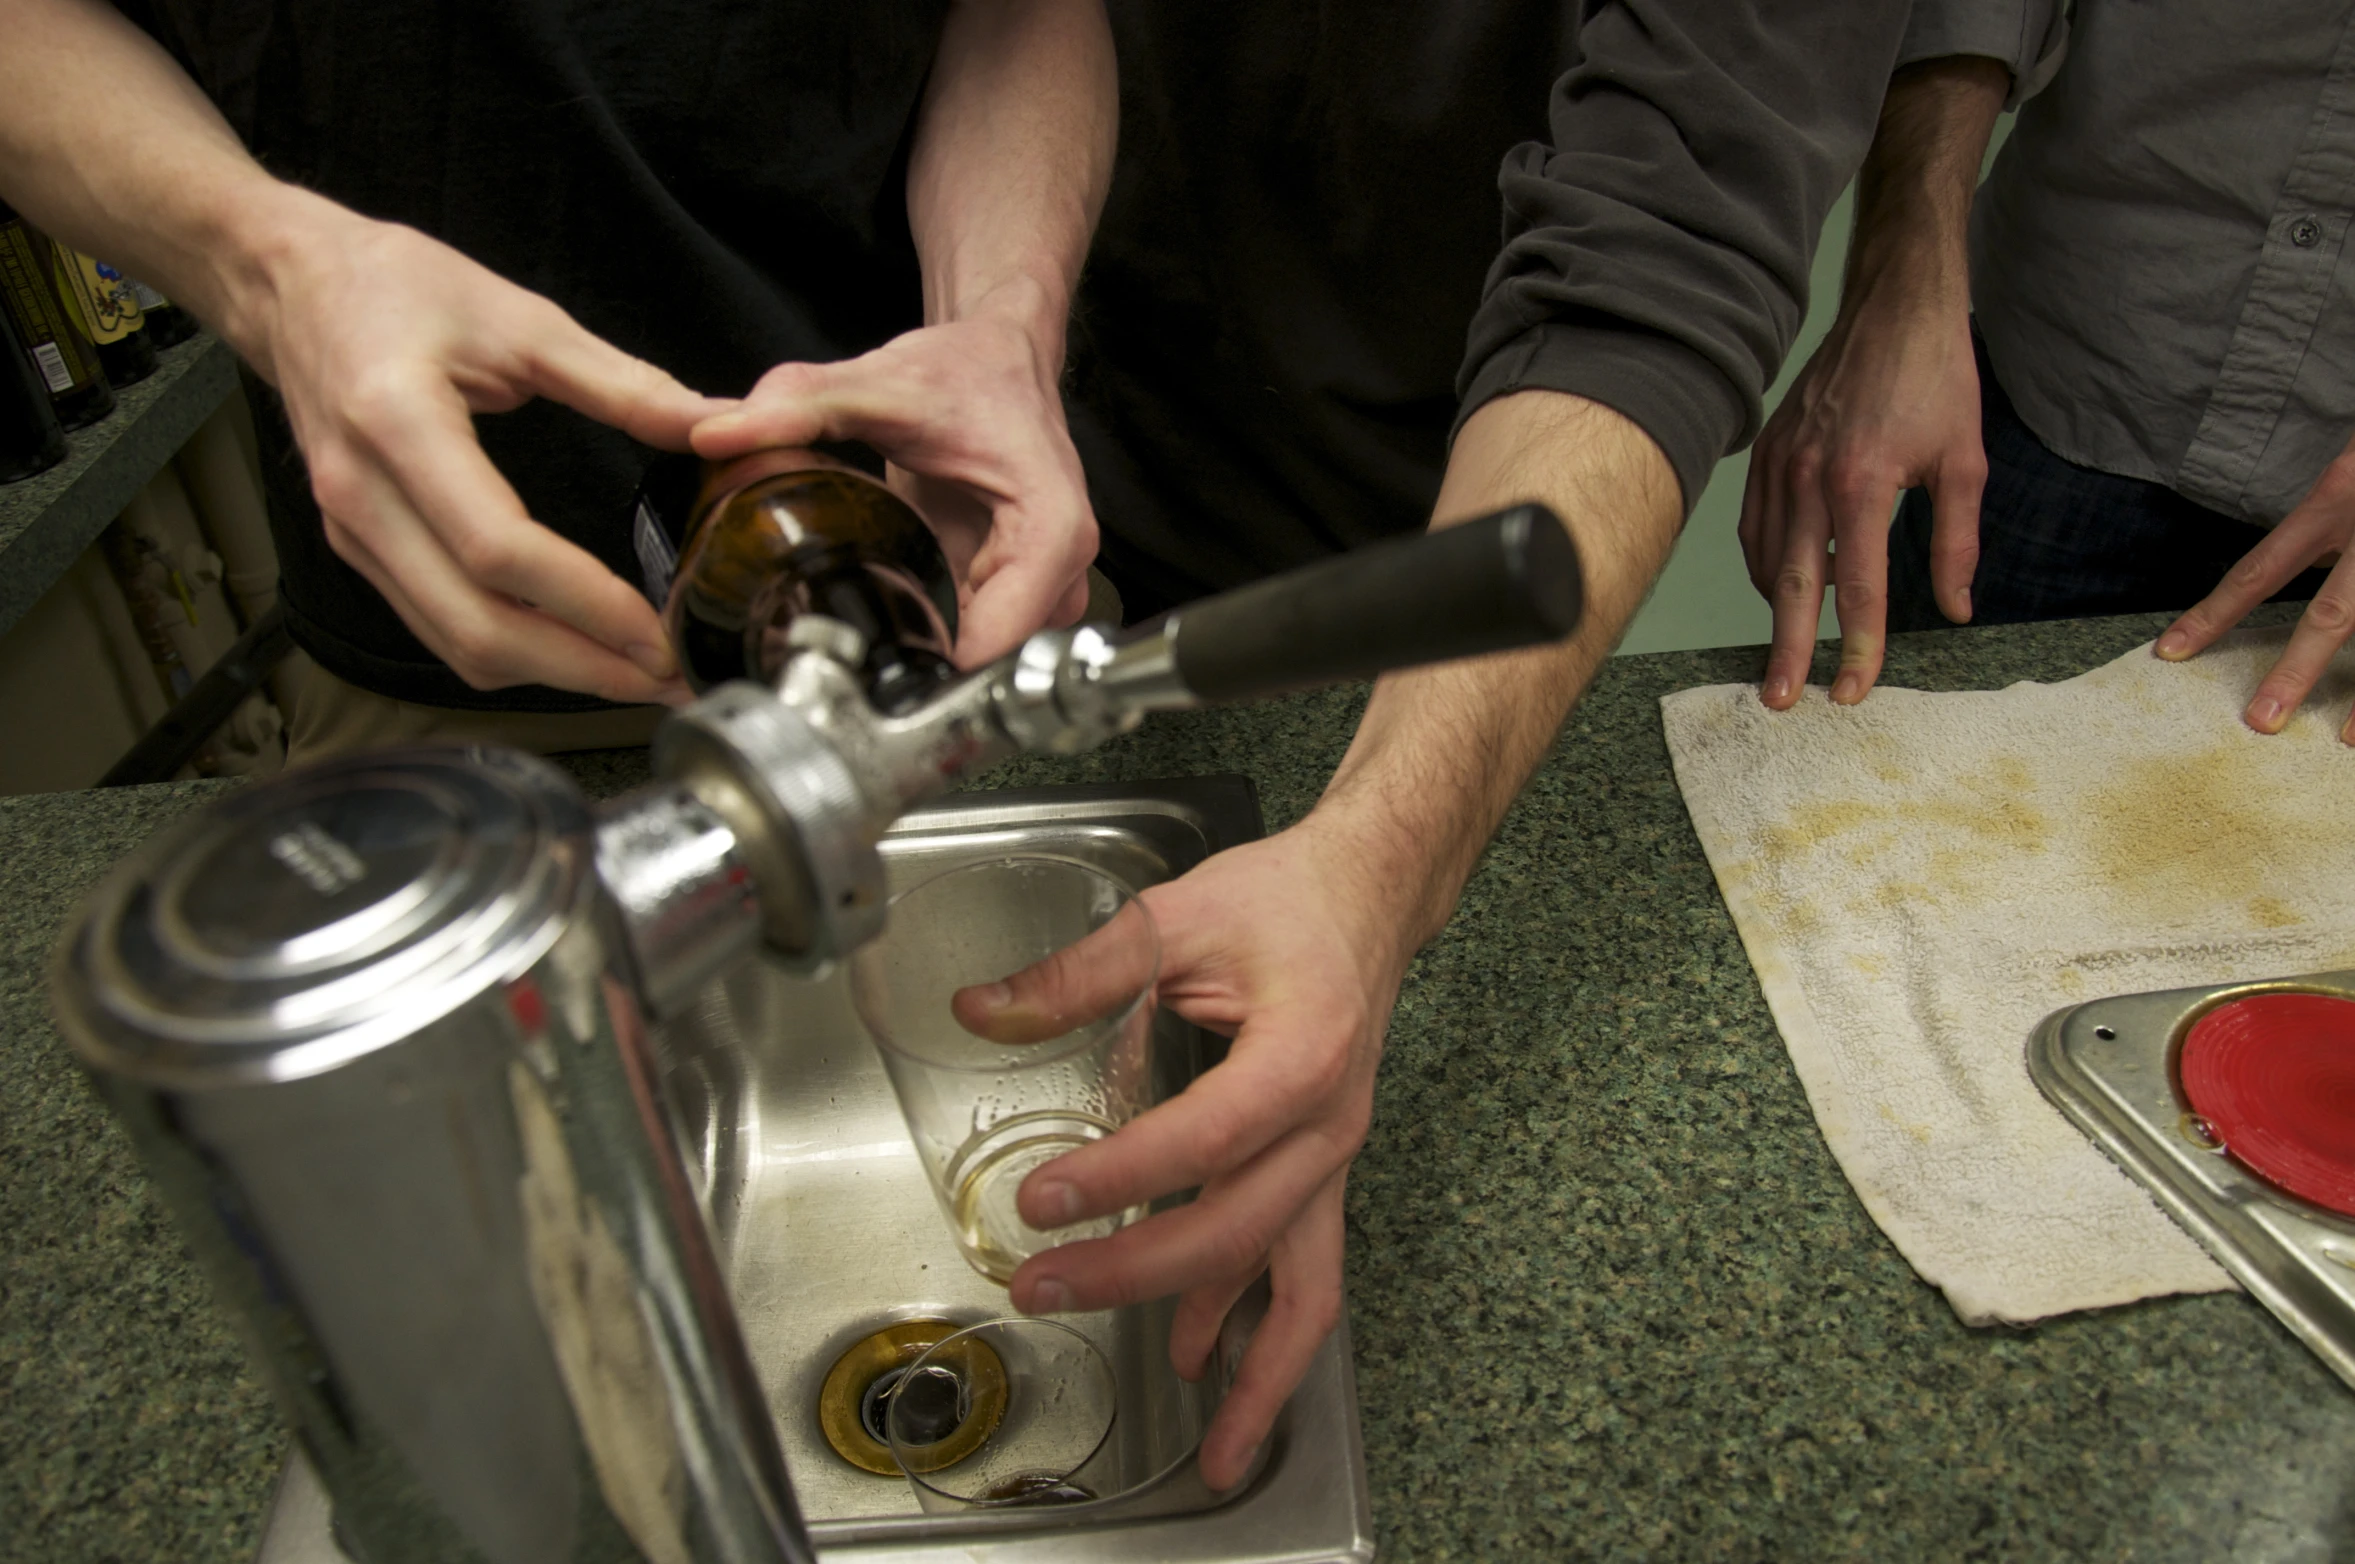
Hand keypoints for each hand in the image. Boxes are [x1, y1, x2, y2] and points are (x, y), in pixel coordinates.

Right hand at [226, 196, 724, 702]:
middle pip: (476, 625)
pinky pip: (438, 628)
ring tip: (636, 675)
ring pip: (455, 644)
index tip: (656, 632)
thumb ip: (621, 381)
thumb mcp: (519, 317)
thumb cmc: (393, 287)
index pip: (498, 550)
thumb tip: (711, 424)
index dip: (584, 604)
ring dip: (552, 675)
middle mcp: (362, 494)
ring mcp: (352, 532)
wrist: (292, 285)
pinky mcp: (359, 548)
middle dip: (581, 667)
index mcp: (397, 423)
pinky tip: (573, 649)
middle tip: (667, 679)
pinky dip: (511, 652)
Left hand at [690, 309, 1096, 667]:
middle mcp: (1060, 568)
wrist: (1001, 361)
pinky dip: (930, 639)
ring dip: (924, 659)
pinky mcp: (1018, 594)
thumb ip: (799, 406)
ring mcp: (1044, 588)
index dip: (931, 666)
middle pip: (992, 664)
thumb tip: (716, 433)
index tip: (862, 668)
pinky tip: (885, 619)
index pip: (1000, 640)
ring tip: (858, 636)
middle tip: (841, 656)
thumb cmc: (968, 374)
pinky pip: (975, 642)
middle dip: (918, 670)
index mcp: (1049, 527)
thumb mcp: (879, 384)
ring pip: (985, 662)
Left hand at [959, 821, 1407, 1491]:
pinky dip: (1263, 1332)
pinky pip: (1305, 1271)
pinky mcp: (1320, 1175)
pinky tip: (1206, 1365)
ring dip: (1253, 1370)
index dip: (1122, 1179)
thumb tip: (981, 1011)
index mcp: (1301, 1053)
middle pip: (1238, 1230)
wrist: (1369, 897)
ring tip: (1211, 1449)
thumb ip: (1078, 973)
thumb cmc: (1283, 901)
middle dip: (1139, 1277)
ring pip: (1303, 1286)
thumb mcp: (1174, 916)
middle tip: (1044, 1291)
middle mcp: (1327, 1124)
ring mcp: (1331, 1161)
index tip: (1043, 1202)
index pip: (1204, 1137)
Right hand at [1739, 280, 1984, 708]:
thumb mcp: (1965, 462)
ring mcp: (1779, 463)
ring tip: (1795, 644)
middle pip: (1794, 587)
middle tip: (1782, 700)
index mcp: (1863, 482)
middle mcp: (1809, 477)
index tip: (1854, 690)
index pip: (1860, 587)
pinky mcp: (1766, 452)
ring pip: (1767, 559)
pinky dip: (1769, 563)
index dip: (1860, 645)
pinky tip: (1792, 580)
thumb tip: (1956, 610)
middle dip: (1788, 649)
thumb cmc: (1936, 376)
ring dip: (1781, 607)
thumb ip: (1955, 544)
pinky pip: (1756, 526)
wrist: (1893, 304)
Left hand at [2156, 436, 2354, 741]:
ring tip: (2347, 741)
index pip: (2261, 567)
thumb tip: (2292, 580)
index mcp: (2337, 499)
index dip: (2215, 612)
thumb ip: (2329, 524)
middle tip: (2259, 722)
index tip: (2169, 652)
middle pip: (2335, 612)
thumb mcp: (2351, 470)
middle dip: (2297, 669)